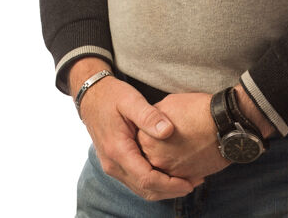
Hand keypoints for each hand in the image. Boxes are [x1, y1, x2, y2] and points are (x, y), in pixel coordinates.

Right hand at [70, 60, 200, 200]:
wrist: (91, 96)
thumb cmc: (112, 96)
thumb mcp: (131, 100)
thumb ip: (149, 116)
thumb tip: (168, 131)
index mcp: (118, 150)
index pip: (147, 179)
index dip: (170, 184)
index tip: (190, 182)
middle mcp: (113, 164)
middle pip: (145, 190)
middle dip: (171, 190)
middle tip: (196, 182)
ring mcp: (113, 166)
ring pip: (141, 189)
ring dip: (164, 189)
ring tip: (188, 180)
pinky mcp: (116, 163)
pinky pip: (137, 181)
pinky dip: (155, 182)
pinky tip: (170, 173)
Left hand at [137, 92, 229, 180]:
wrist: (224, 123)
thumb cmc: (197, 109)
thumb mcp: (168, 104)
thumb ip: (153, 117)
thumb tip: (150, 124)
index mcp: (146, 140)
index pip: (138, 141)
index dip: (146, 135)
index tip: (154, 130)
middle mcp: (155, 159)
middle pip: (149, 159)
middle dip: (156, 151)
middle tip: (166, 142)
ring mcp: (171, 172)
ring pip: (162, 172)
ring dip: (167, 164)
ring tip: (177, 151)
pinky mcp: (187, 178)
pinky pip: (178, 179)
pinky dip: (180, 172)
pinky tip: (188, 159)